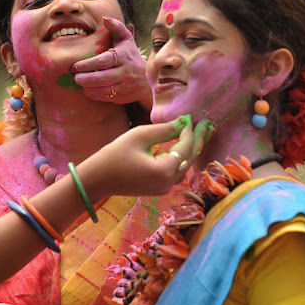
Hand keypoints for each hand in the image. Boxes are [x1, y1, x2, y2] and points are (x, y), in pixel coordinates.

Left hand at [72, 16, 151, 108]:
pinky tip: (86, 88)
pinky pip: (104, 98)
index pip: (104, 61)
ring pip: (102, 90)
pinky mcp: (121, 97)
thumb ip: (116, 27)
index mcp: (124, 57)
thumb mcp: (126, 40)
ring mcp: (124, 87)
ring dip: (87, 87)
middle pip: (102, 78)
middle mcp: (125, 72)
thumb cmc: (130, 56)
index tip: (75, 66)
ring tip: (79, 82)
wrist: (147, 80)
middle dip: (85, 78)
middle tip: (75, 76)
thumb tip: (104, 17)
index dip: (88, 64)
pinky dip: (92, 94)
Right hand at [81, 115, 213, 199]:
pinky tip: (185, 146)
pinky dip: (182, 158)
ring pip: (185, 166)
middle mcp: (169, 183)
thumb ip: (164, 129)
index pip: (185, 147)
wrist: (97, 179)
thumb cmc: (114, 155)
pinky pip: (176, 171)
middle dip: (199, 140)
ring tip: (200, 133)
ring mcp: (164, 188)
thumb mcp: (139, 137)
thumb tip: (184, 122)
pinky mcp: (159, 188)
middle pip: (190, 158)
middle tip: (207, 124)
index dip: (189, 130)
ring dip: (192, 149)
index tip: (191, 116)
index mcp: (164, 171)